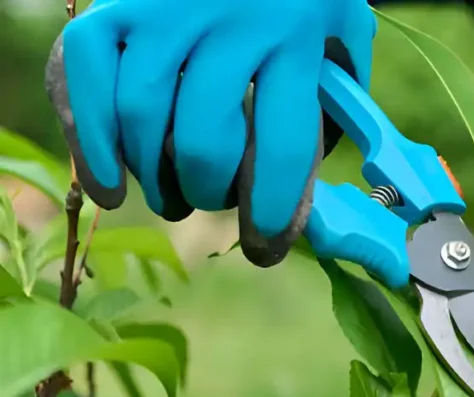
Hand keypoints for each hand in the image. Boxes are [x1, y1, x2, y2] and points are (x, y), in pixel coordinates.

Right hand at [45, 0, 376, 266]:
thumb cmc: (301, 1)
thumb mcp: (342, 39)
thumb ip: (340, 106)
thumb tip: (314, 196)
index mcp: (296, 37)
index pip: (283, 145)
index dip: (272, 212)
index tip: (264, 247)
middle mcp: (228, 20)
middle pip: (203, 140)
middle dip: (209, 193)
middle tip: (212, 201)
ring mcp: (165, 11)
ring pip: (141, 117)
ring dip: (153, 177)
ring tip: (170, 198)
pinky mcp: (115, 9)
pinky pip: (83, 79)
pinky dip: (90, 142)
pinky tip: (109, 187)